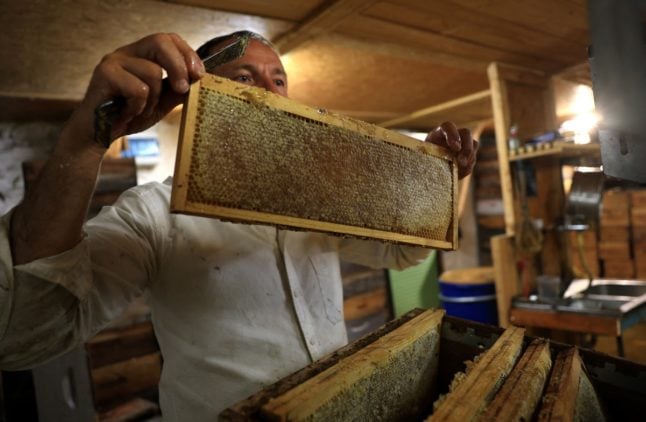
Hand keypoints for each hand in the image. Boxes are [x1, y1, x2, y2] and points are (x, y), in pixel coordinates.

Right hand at [67, 33, 204, 150]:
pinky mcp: (104, 74)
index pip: (168, 38)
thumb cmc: (130, 115)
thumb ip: (178, 91)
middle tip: (183, 89)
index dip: (187, 53)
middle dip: (178, 67)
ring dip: (153, 99)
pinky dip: (138, 107)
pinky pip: (138, 89)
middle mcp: (127, 52)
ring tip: (140, 110)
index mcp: (141, 55)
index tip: (199, 74)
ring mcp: (114, 61)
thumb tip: (201, 81)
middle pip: (160, 41)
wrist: (100, 134)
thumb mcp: (161, 102)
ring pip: (152, 72)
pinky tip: (127, 113)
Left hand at [426, 121, 477, 178]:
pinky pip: (473, 159)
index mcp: (439, 132)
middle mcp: (453, 135)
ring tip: (459, 168)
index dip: (453, 135)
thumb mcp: (422, 156)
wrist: (429, 167)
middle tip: (461, 162)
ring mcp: (462, 144)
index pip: (448, 126)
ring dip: (469, 158)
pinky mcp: (467, 155)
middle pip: (466, 133)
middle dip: (466, 148)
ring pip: (474, 145)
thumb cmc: (423, 160)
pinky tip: (459, 173)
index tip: (455, 147)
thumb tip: (432, 164)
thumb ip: (428, 156)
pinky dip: (467, 167)